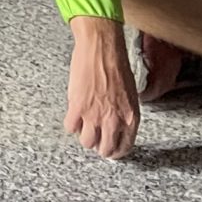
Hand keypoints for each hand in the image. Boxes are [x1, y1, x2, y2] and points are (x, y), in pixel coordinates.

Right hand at [63, 18, 139, 160]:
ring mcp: (95, 115)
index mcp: (130, 118)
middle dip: (99, 147)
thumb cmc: (117, 65)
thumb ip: (124, 113)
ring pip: (86, 142)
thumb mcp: (130, 95)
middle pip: (105, 150)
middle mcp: (114, 120)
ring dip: (84, 137)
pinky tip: (73, 115)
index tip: (110, 150)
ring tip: (83, 127)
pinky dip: (71, 124)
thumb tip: (116, 123)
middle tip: (95, 141)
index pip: (124, 147)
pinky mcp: (77, 107)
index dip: (116, 151)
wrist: (102, 49)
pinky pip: (71, 127)